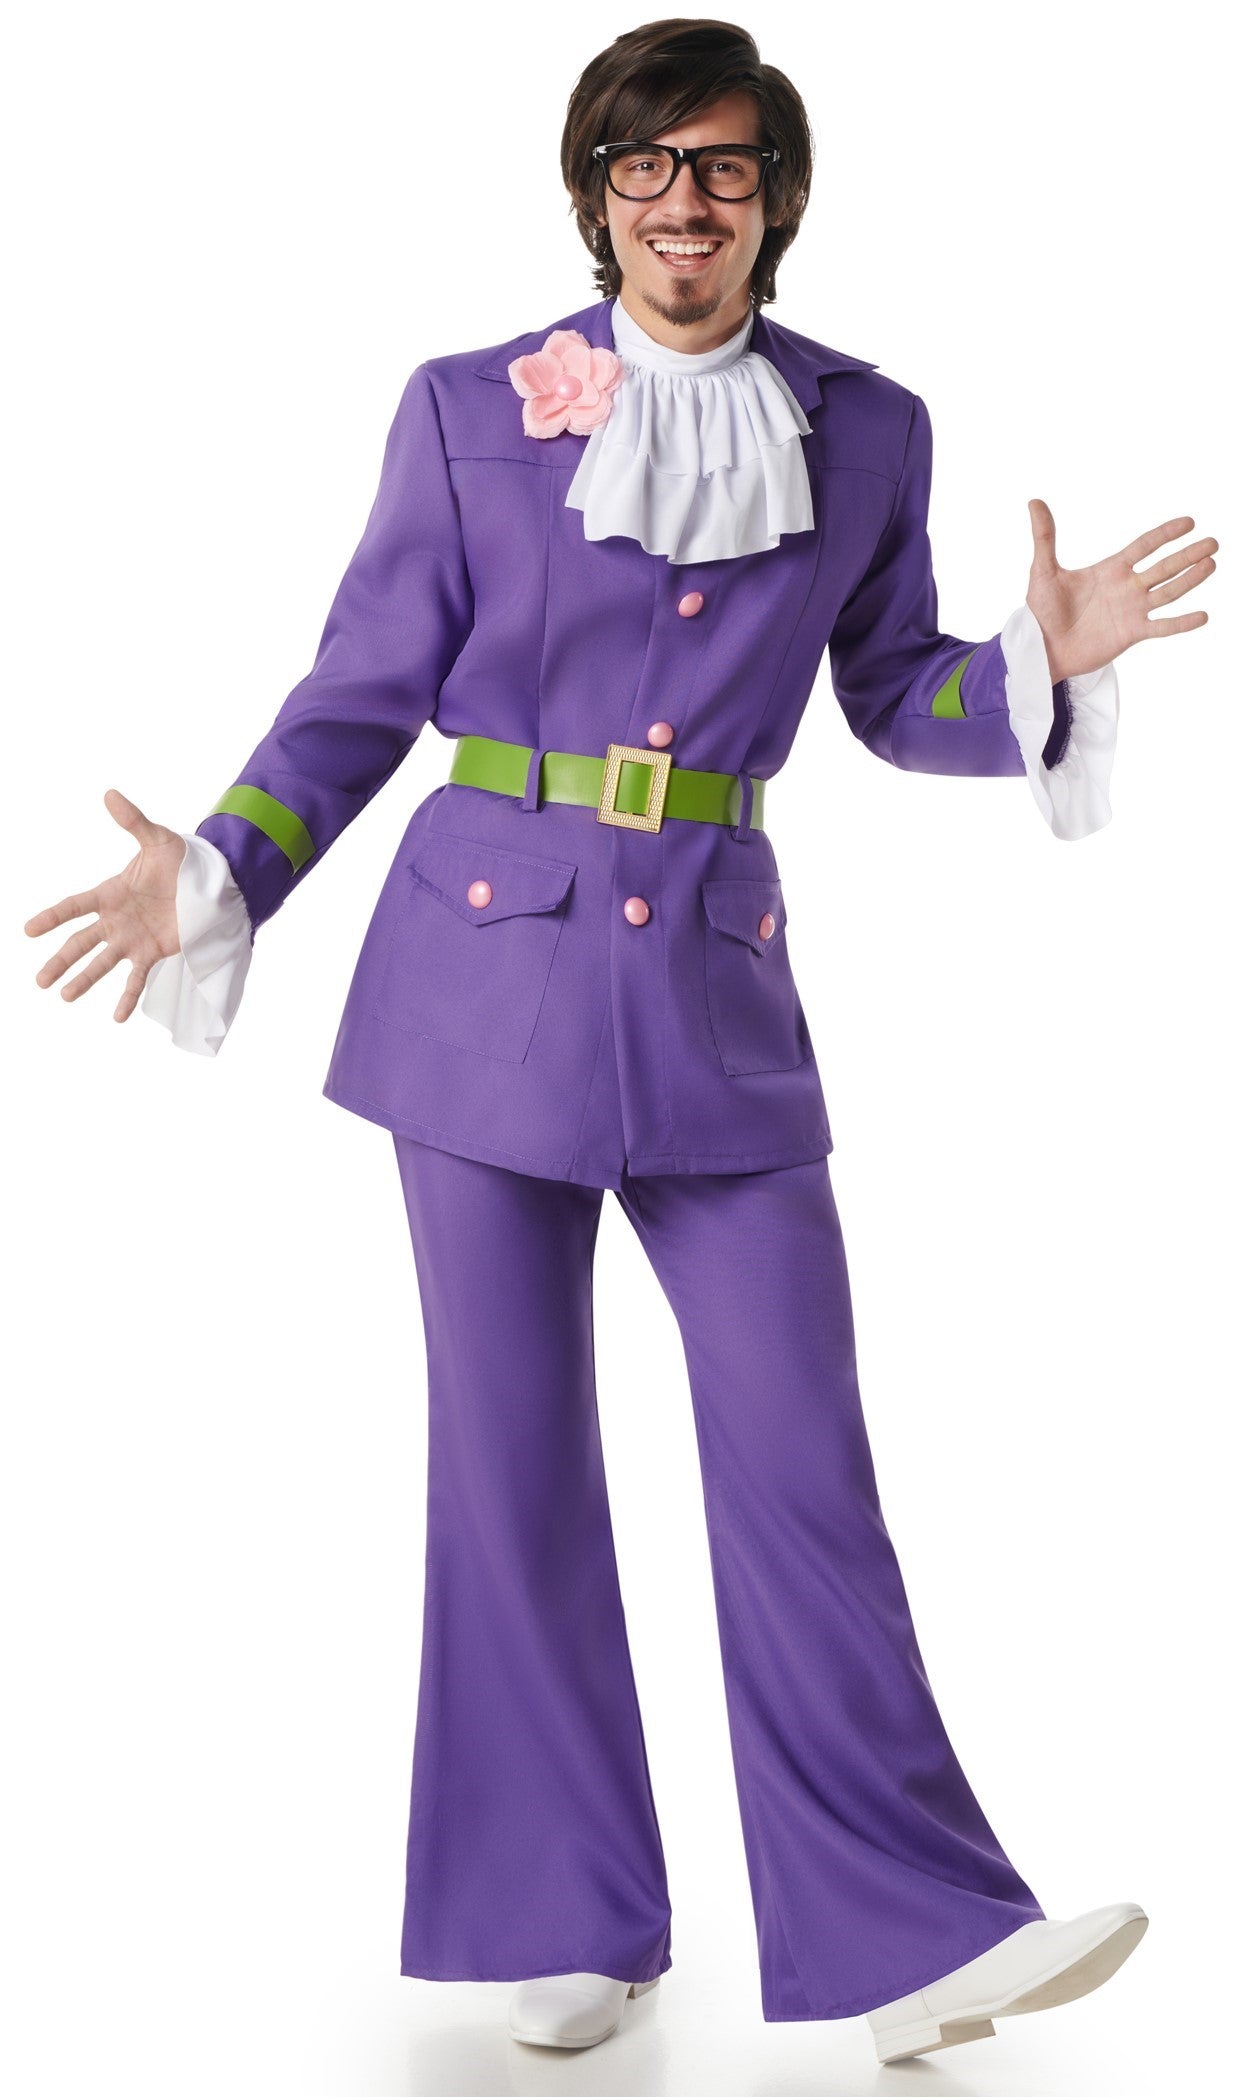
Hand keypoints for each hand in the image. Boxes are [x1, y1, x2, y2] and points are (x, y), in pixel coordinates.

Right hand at [24, 790, 185, 1023]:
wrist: (212, 883)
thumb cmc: (182, 860)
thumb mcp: (158, 840)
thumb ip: (134, 821)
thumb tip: (110, 794)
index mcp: (111, 893)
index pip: (74, 907)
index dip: (51, 917)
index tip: (28, 929)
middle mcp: (116, 919)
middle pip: (80, 942)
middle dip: (60, 961)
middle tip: (39, 980)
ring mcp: (133, 939)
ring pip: (102, 964)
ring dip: (84, 981)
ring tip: (64, 997)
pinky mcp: (153, 952)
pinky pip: (136, 978)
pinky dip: (127, 998)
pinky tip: (118, 1018)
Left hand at [1026, 502, 1217, 683]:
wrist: (1041, 648)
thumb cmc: (1042, 611)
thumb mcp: (1043, 571)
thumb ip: (1044, 537)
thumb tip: (1034, 502)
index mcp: (1111, 569)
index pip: (1144, 546)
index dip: (1166, 534)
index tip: (1189, 522)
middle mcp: (1126, 588)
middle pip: (1164, 567)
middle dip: (1188, 555)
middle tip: (1213, 542)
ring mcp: (1132, 611)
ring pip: (1168, 592)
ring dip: (1190, 579)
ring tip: (1211, 564)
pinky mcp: (1131, 634)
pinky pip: (1161, 627)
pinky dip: (1181, 623)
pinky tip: (1203, 616)